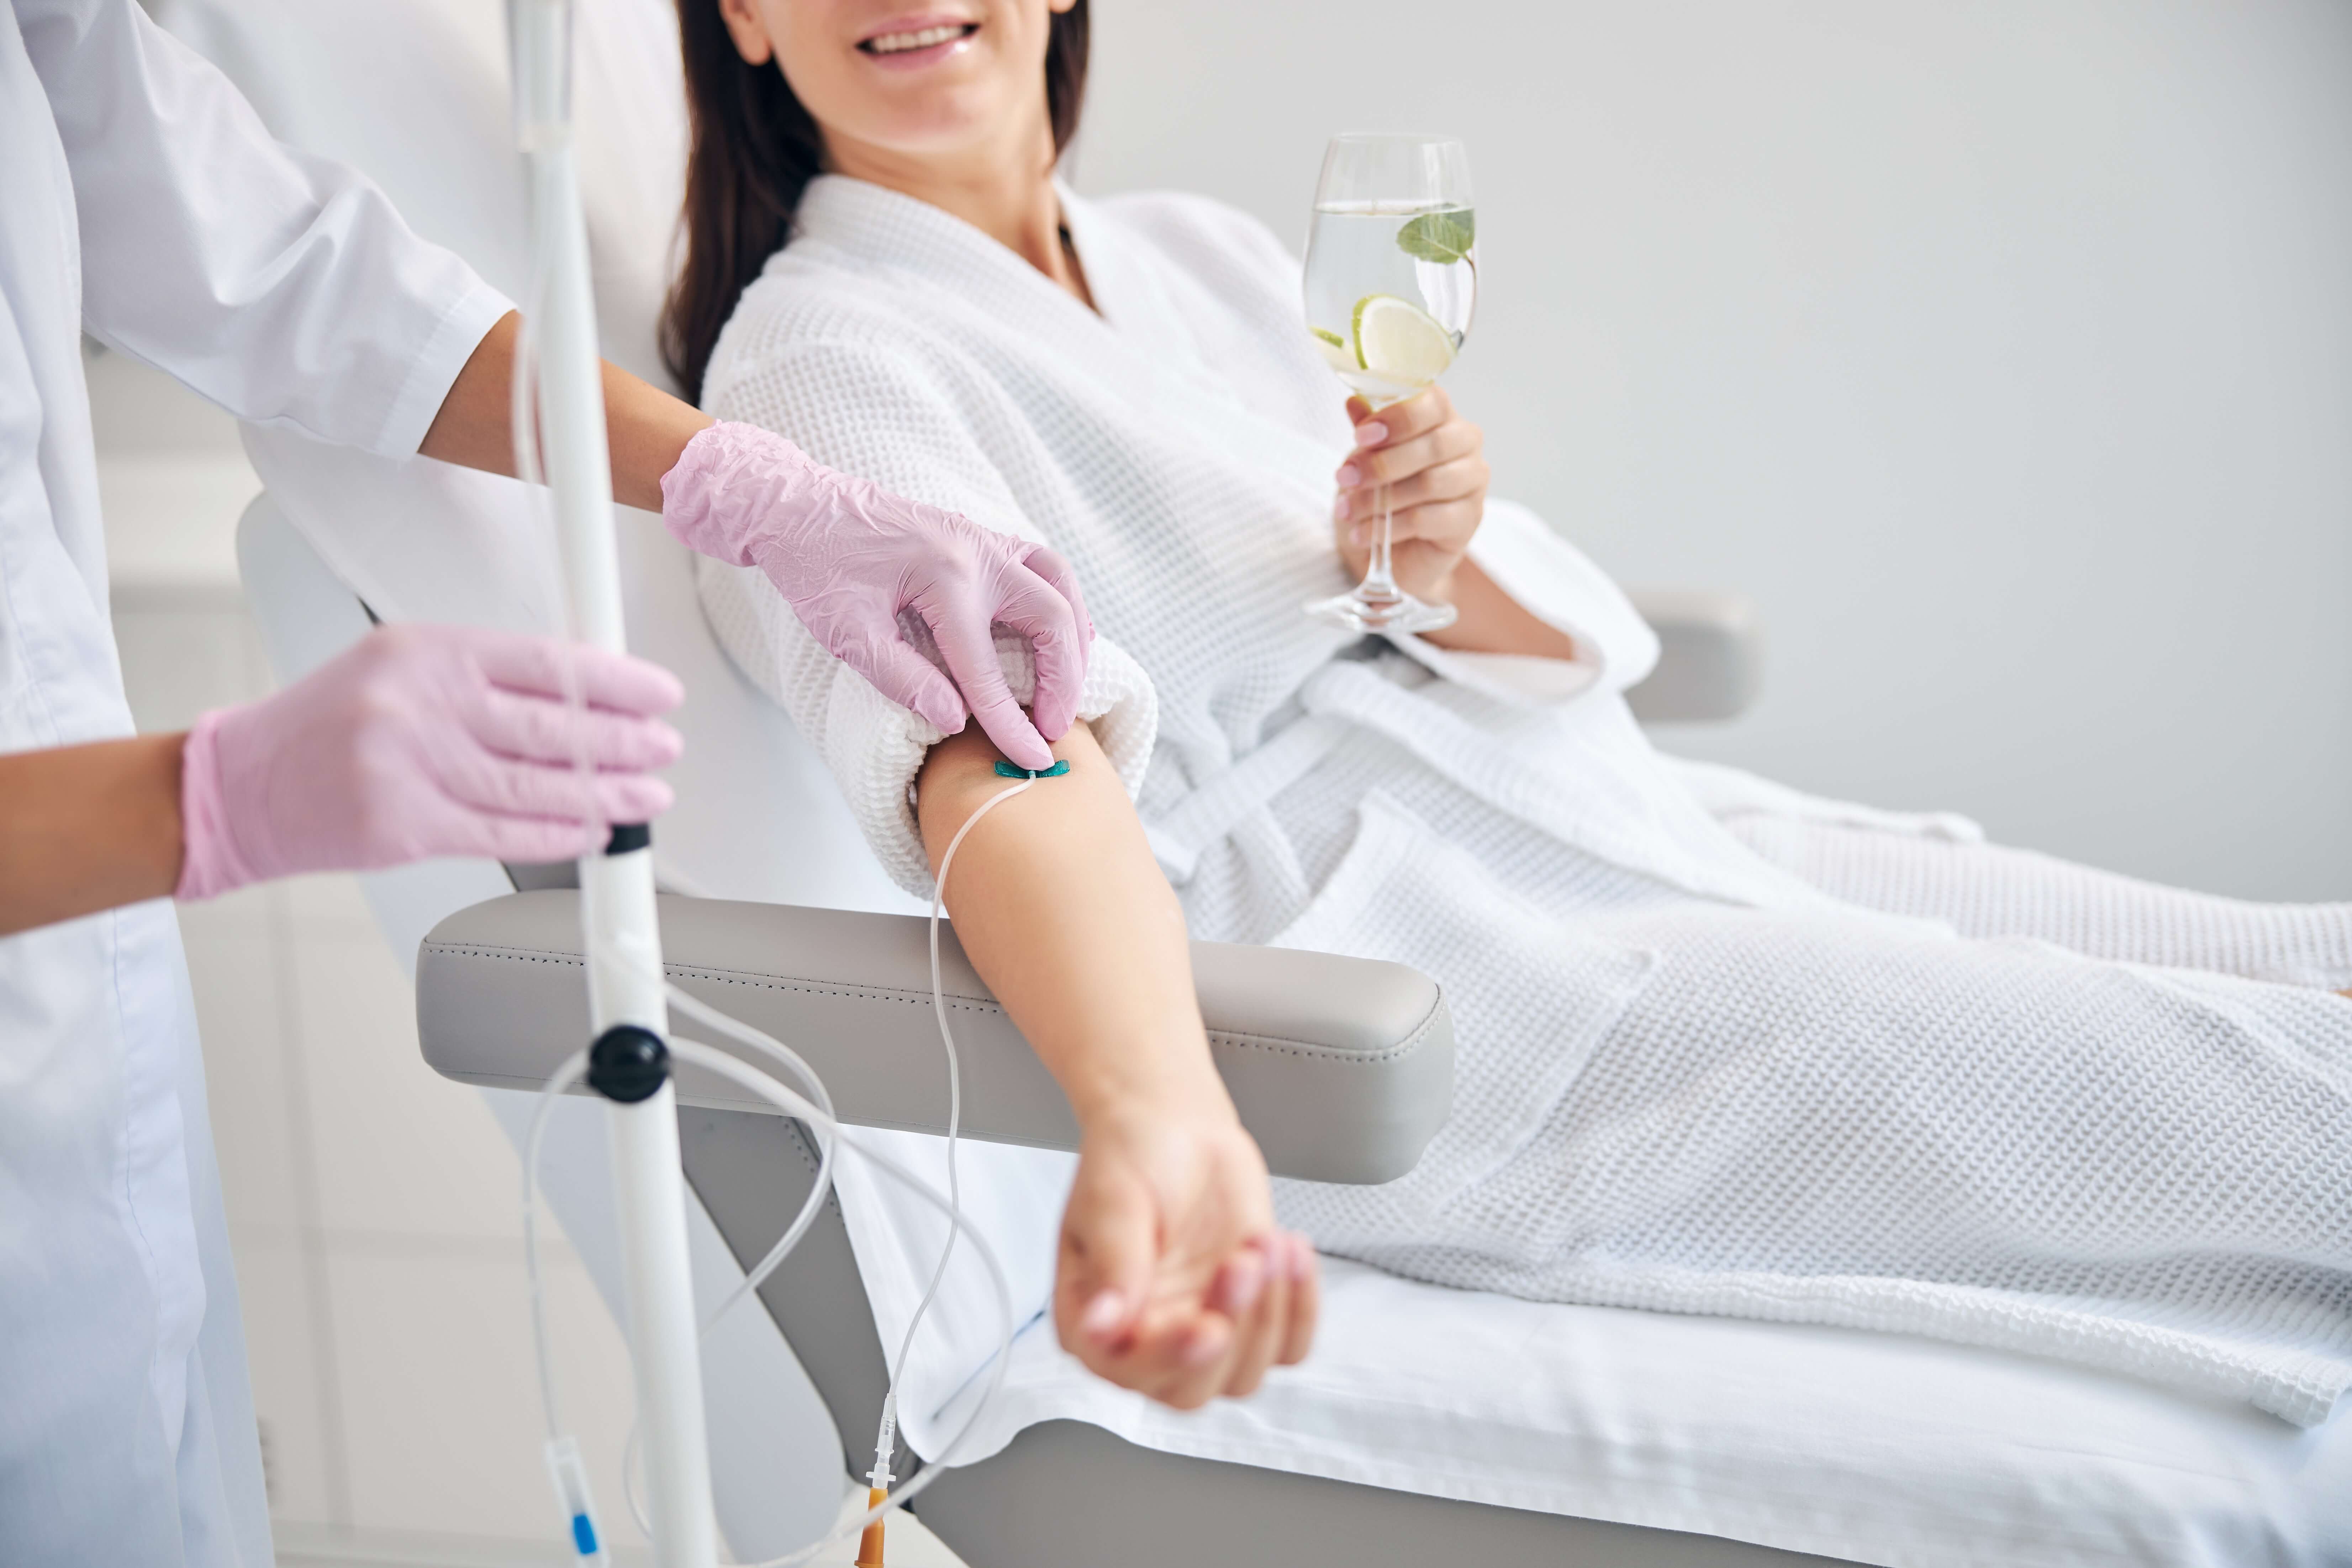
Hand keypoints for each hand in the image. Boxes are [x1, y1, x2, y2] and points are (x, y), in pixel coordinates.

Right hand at [177, 624, 683, 898]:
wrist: (245, 786)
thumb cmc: (330, 722)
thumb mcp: (401, 666)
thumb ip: (485, 677)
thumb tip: (582, 697)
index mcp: (426, 653)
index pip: (544, 661)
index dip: (614, 681)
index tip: (658, 694)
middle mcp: (419, 706)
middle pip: (549, 726)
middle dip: (622, 741)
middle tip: (665, 747)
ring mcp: (410, 769)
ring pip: (534, 786)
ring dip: (605, 794)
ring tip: (649, 795)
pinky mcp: (404, 828)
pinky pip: (502, 834)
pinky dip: (558, 835)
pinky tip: (595, 831)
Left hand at [660, 421, 1090, 771]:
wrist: (799, 506)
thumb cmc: (815, 568)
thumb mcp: (846, 632)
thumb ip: (902, 678)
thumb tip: (957, 720)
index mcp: (942, 580)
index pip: (986, 669)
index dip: (1010, 722)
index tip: (1032, 760)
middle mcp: (975, 552)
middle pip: (1051, 620)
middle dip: (1063, 682)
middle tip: (1054, 729)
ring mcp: (983, 537)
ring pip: (1061, 585)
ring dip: (1075, 639)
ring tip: (1071, 687)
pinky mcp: (981, 534)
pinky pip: (1044, 566)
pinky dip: (1064, 602)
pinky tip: (1064, 635)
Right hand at [1053, 1098, 1319, 1408]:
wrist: (1181, 1128)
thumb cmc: (1135, 1157)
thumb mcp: (1114, 1201)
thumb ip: (1114, 1266)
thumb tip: (1101, 1326)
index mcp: (1095, 1323)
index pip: (1129, 1370)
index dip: (1173, 1357)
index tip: (1209, 1324)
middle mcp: (1145, 1342)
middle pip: (1193, 1390)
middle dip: (1232, 1329)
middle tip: (1245, 1260)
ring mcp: (1200, 1333)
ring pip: (1244, 1376)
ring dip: (1268, 1314)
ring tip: (1265, 1242)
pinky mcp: (1249, 1319)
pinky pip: (1288, 1350)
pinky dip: (1301, 1309)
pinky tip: (1290, 1251)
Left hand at [1332, 387, 1489, 603]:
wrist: (1396, 546)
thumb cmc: (1387, 489)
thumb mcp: (1370, 456)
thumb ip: (1368, 430)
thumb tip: (1354, 403)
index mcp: (1444, 418)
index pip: (1434, 403)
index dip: (1398, 417)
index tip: (1361, 436)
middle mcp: (1466, 445)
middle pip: (1434, 446)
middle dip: (1382, 463)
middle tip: (1345, 478)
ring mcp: (1473, 483)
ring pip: (1430, 484)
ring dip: (1380, 500)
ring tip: (1346, 511)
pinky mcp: (1468, 520)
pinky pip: (1428, 520)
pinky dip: (1389, 527)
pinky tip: (1364, 534)